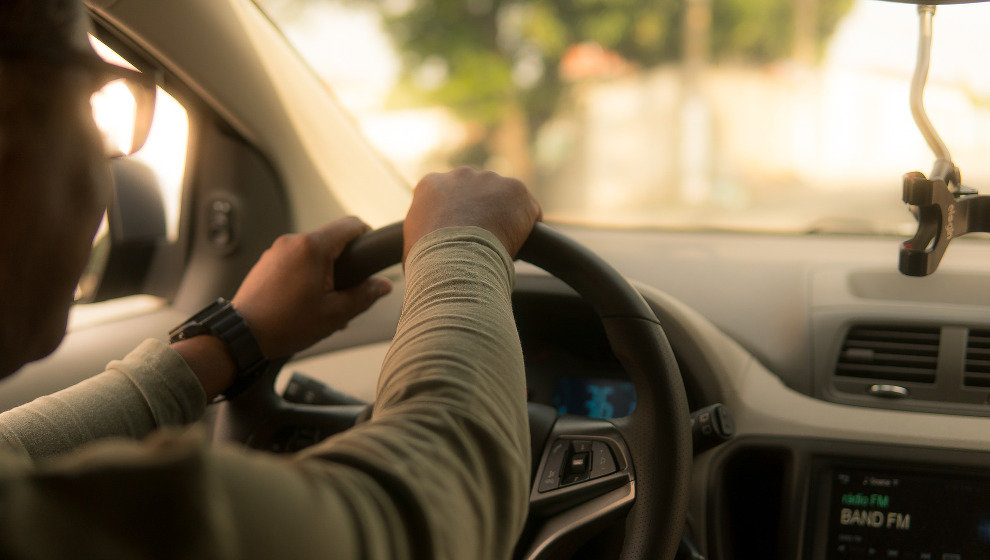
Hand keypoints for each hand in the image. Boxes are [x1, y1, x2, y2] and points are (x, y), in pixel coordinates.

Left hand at [232, 217, 391, 358]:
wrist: (241, 335)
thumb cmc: (286, 324)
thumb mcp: (335, 314)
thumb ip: (364, 295)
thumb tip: (383, 285)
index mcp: (312, 248)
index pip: (351, 224)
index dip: (367, 236)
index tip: (371, 254)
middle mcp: (293, 241)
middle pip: (331, 240)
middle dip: (344, 263)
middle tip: (346, 292)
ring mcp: (277, 250)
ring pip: (313, 252)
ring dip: (324, 272)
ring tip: (323, 304)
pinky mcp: (267, 262)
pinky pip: (295, 261)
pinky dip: (306, 275)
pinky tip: (304, 303)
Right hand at [403, 167, 541, 261]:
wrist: (454, 261)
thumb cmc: (428, 262)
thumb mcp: (411, 248)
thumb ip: (420, 240)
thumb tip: (421, 259)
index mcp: (431, 185)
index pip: (448, 197)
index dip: (457, 219)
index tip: (462, 238)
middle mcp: (460, 175)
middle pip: (477, 193)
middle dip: (482, 213)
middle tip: (483, 243)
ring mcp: (490, 179)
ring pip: (503, 199)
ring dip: (505, 218)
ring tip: (500, 247)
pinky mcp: (516, 189)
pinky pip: (528, 209)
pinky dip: (527, 227)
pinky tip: (520, 245)